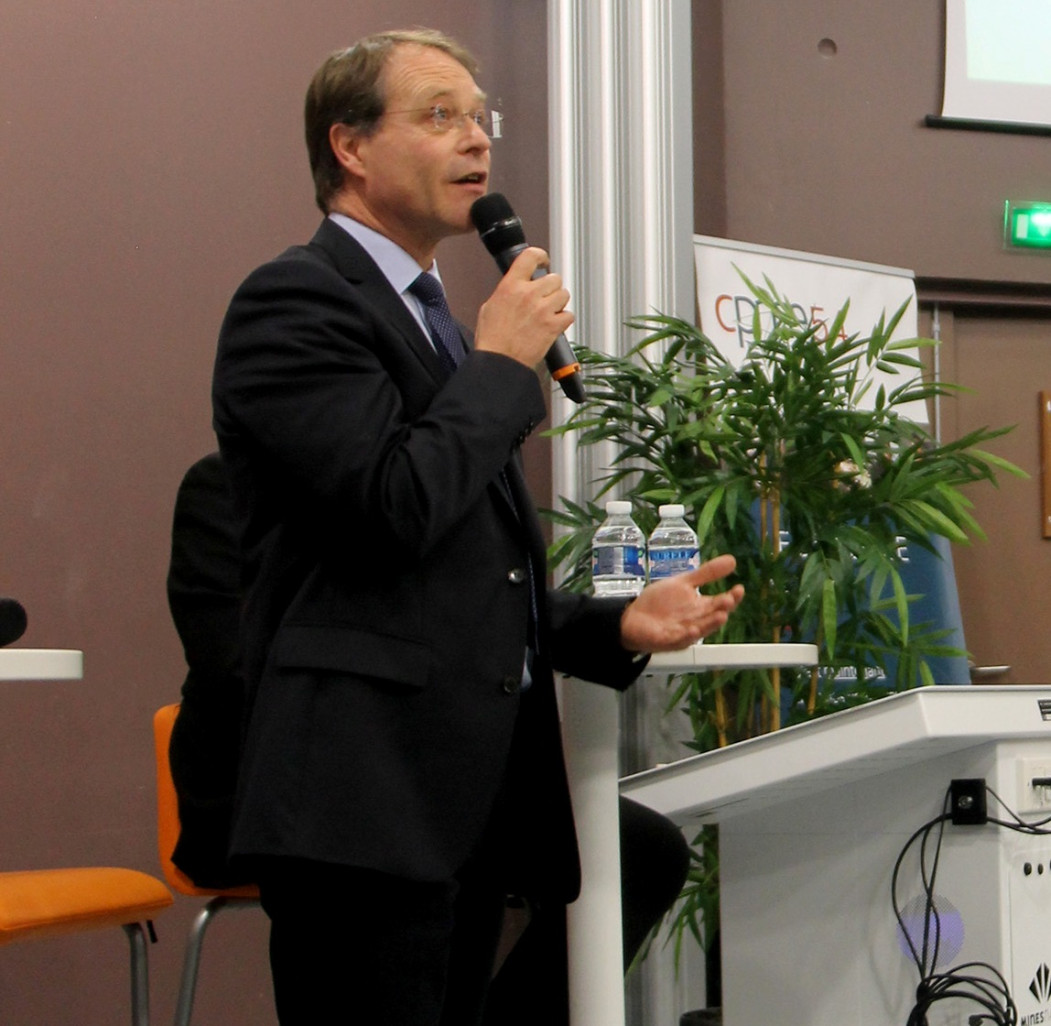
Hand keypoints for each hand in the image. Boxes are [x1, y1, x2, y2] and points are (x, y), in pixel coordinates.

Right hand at [474, 247, 573, 367]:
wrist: (499, 362)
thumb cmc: (492, 340)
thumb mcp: (489, 307)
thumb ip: (506, 292)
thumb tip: (515, 288)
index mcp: (510, 286)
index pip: (530, 256)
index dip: (541, 256)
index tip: (543, 262)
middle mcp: (528, 294)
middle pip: (554, 278)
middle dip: (551, 287)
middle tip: (545, 298)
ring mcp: (542, 310)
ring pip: (564, 294)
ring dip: (559, 302)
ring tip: (549, 312)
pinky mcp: (553, 326)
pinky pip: (569, 315)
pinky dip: (564, 320)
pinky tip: (554, 325)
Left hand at [620, 554, 744, 652]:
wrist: (633, 617)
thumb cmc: (660, 603)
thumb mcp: (683, 583)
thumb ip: (706, 573)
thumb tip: (732, 559)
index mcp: (701, 608)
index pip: (721, 603)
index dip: (731, 597)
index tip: (739, 589)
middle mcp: (696, 621)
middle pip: (713, 617)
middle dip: (722, 610)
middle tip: (730, 600)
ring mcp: (683, 632)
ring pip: (701, 630)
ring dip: (710, 624)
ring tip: (721, 616)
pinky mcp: (667, 640)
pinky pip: (679, 639)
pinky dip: (687, 635)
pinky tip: (693, 629)